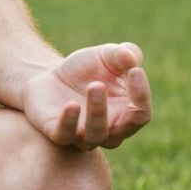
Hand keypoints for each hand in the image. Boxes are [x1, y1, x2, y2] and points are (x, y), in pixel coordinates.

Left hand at [21, 42, 151, 149]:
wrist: (48, 76)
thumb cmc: (85, 70)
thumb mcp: (104, 56)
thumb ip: (122, 54)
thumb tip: (131, 56)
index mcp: (126, 114)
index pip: (141, 113)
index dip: (141, 93)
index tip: (134, 70)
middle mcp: (109, 131)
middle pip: (125, 127)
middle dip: (125, 109)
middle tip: (115, 81)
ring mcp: (83, 135)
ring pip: (96, 134)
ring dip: (97, 112)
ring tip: (94, 86)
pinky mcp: (57, 132)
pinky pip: (64, 135)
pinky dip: (69, 122)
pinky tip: (72, 105)